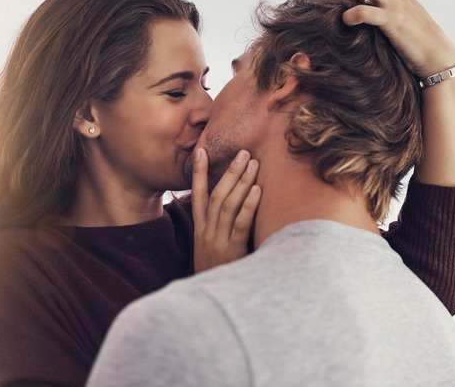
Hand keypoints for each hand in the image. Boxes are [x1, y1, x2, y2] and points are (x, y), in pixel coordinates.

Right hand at [191, 148, 260, 272]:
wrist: (211, 304)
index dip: (198, 172)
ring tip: (253, 163)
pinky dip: (248, 205)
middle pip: (217, 195)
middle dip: (230, 172)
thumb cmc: (217, 276)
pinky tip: (257, 190)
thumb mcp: (210, 253)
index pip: (197, 195)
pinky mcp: (232, 251)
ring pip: (228, 204)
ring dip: (241, 182)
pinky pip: (241, 224)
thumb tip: (228, 213)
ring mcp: (218, 241)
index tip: (200, 151)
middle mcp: (206, 232)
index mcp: (200, 230)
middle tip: (243, 152)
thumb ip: (216, 233)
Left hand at [341, 0, 454, 77]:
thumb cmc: (420, 44)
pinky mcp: (393, 22)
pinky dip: (350, 16)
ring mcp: (395, 6)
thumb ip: (389, 13)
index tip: (352, 6)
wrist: (438, 56)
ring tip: (348, 15)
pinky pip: (364, 11)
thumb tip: (368, 16)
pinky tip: (350, 25)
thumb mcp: (404, 20)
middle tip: (348, 10)